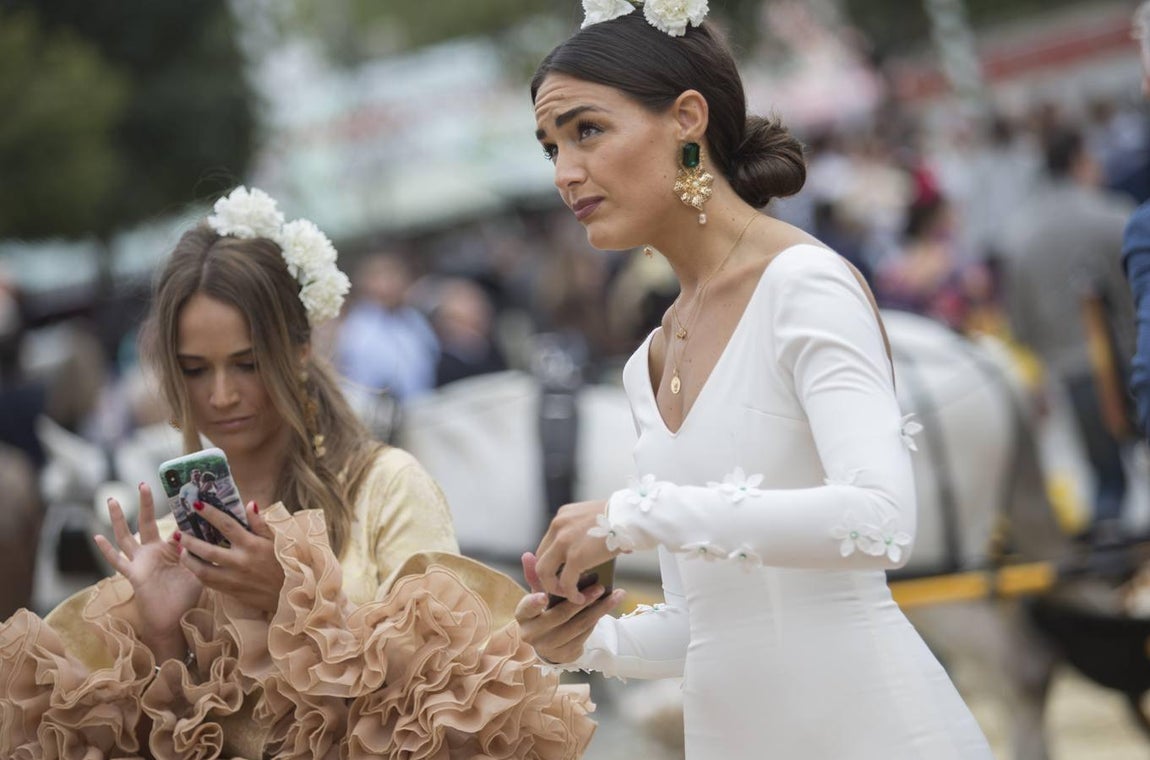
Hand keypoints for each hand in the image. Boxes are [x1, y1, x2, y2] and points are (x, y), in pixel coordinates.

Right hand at [94, 483, 202, 661]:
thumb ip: (197, 552)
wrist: (174, 621)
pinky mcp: (134, 575)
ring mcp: (141, 562)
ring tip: (111, 500)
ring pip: (126, 537)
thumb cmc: (187, 596)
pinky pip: (117, 561)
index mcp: (170, 549)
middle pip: (146, 523)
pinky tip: (97, 537)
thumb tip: (196, 533)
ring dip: (118, 519)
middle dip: (145, 504)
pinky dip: (107, 550)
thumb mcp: (198, 569)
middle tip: (143, 483)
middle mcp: (153, 552)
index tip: (180, 490)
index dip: (175, 510)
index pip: (171, 524)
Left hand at [178, 501, 284, 612]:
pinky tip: (193, 566)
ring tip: (181, 551)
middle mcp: (240, 561)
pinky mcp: (231, 591)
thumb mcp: (275, 540)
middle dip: (189, 541)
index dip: (210, 513)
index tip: (195, 504)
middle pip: (208, 550)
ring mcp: (234, 578)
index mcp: (251, 545)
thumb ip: (259, 523)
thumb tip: (249, 504)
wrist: (289, 593)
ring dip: (189, 560)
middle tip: (178, 533)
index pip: (227, 525)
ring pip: (203, 570)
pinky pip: (208, 583)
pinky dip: (198, 574)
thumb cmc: (284, 562)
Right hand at [514, 552, 623, 664]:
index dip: (534, 603)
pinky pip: (585, 635)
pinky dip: (598, 620)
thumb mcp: (537, 594)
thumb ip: (535, 575)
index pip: (526, 609)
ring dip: (598, 610)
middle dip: (581, 601)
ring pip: (577, 626)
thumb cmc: (543, 612)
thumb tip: (528, 555)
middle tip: (599, 587)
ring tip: (614, 596)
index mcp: (523, 617)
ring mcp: (549, 647)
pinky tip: (608, 607)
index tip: (544, 596)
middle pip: (560, 616)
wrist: (547, 642)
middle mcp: (533, 635)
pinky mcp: (565, 655)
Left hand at [534, 498, 617, 602]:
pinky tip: (581, 598)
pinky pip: (566, 582)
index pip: (546, 544)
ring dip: (554, 587)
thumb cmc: (622, 518)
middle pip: (540, 557)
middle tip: (560, 587)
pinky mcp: (576, 557)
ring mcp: (564, 542)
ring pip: (544, 572)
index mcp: (562, 517)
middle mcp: (558, 527)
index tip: (558, 573)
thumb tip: (593, 550)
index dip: (551, 561)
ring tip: (568, 595)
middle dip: (548, 576)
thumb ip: (585, 531)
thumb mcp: (594, 518)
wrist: (632, 516)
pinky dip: (571, 594)